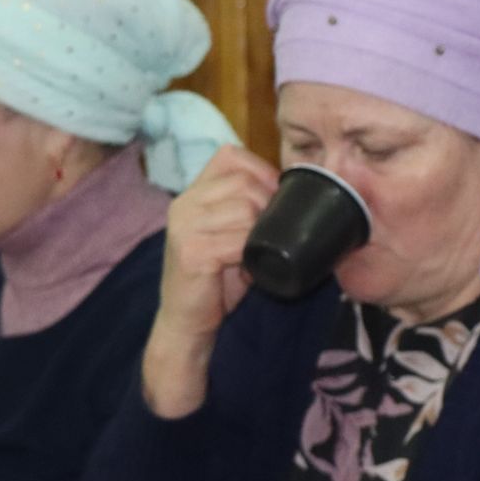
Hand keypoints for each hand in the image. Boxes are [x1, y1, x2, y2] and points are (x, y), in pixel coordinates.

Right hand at [141, 146, 279, 418]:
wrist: (187, 324)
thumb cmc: (215, 282)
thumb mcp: (230, 237)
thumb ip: (248, 211)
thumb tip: (295, 193)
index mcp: (192, 194)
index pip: (230, 156)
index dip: (261, 172)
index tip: (274, 200)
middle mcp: (184, 204)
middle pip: (244, 182)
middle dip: (268, 206)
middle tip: (270, 237)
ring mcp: (185, 226)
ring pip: (244, 208)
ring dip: (261, 233)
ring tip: (256, 255)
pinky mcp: (191, 251)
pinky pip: (238, 239)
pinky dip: (252, 254)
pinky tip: (249, 269)